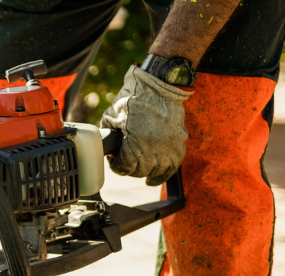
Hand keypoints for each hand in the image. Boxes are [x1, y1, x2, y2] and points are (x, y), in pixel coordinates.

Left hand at [99, 65, 190, 185]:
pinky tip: (152, 180)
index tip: (114, 160)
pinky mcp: (179, 144)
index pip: (124, 168)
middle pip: (139, 171)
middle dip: (129, 168)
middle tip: (125, 160)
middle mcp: (153, 151)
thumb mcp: (112, 116)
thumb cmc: (134, 98)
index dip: (116, 165)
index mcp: (135, 146)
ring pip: (154, 171)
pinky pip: (172, 167)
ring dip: (144, 170)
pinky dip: (162, 175)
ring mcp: (168, 149)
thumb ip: (107, 133)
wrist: (160, 85)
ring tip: (138, 166)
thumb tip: (106, 147)